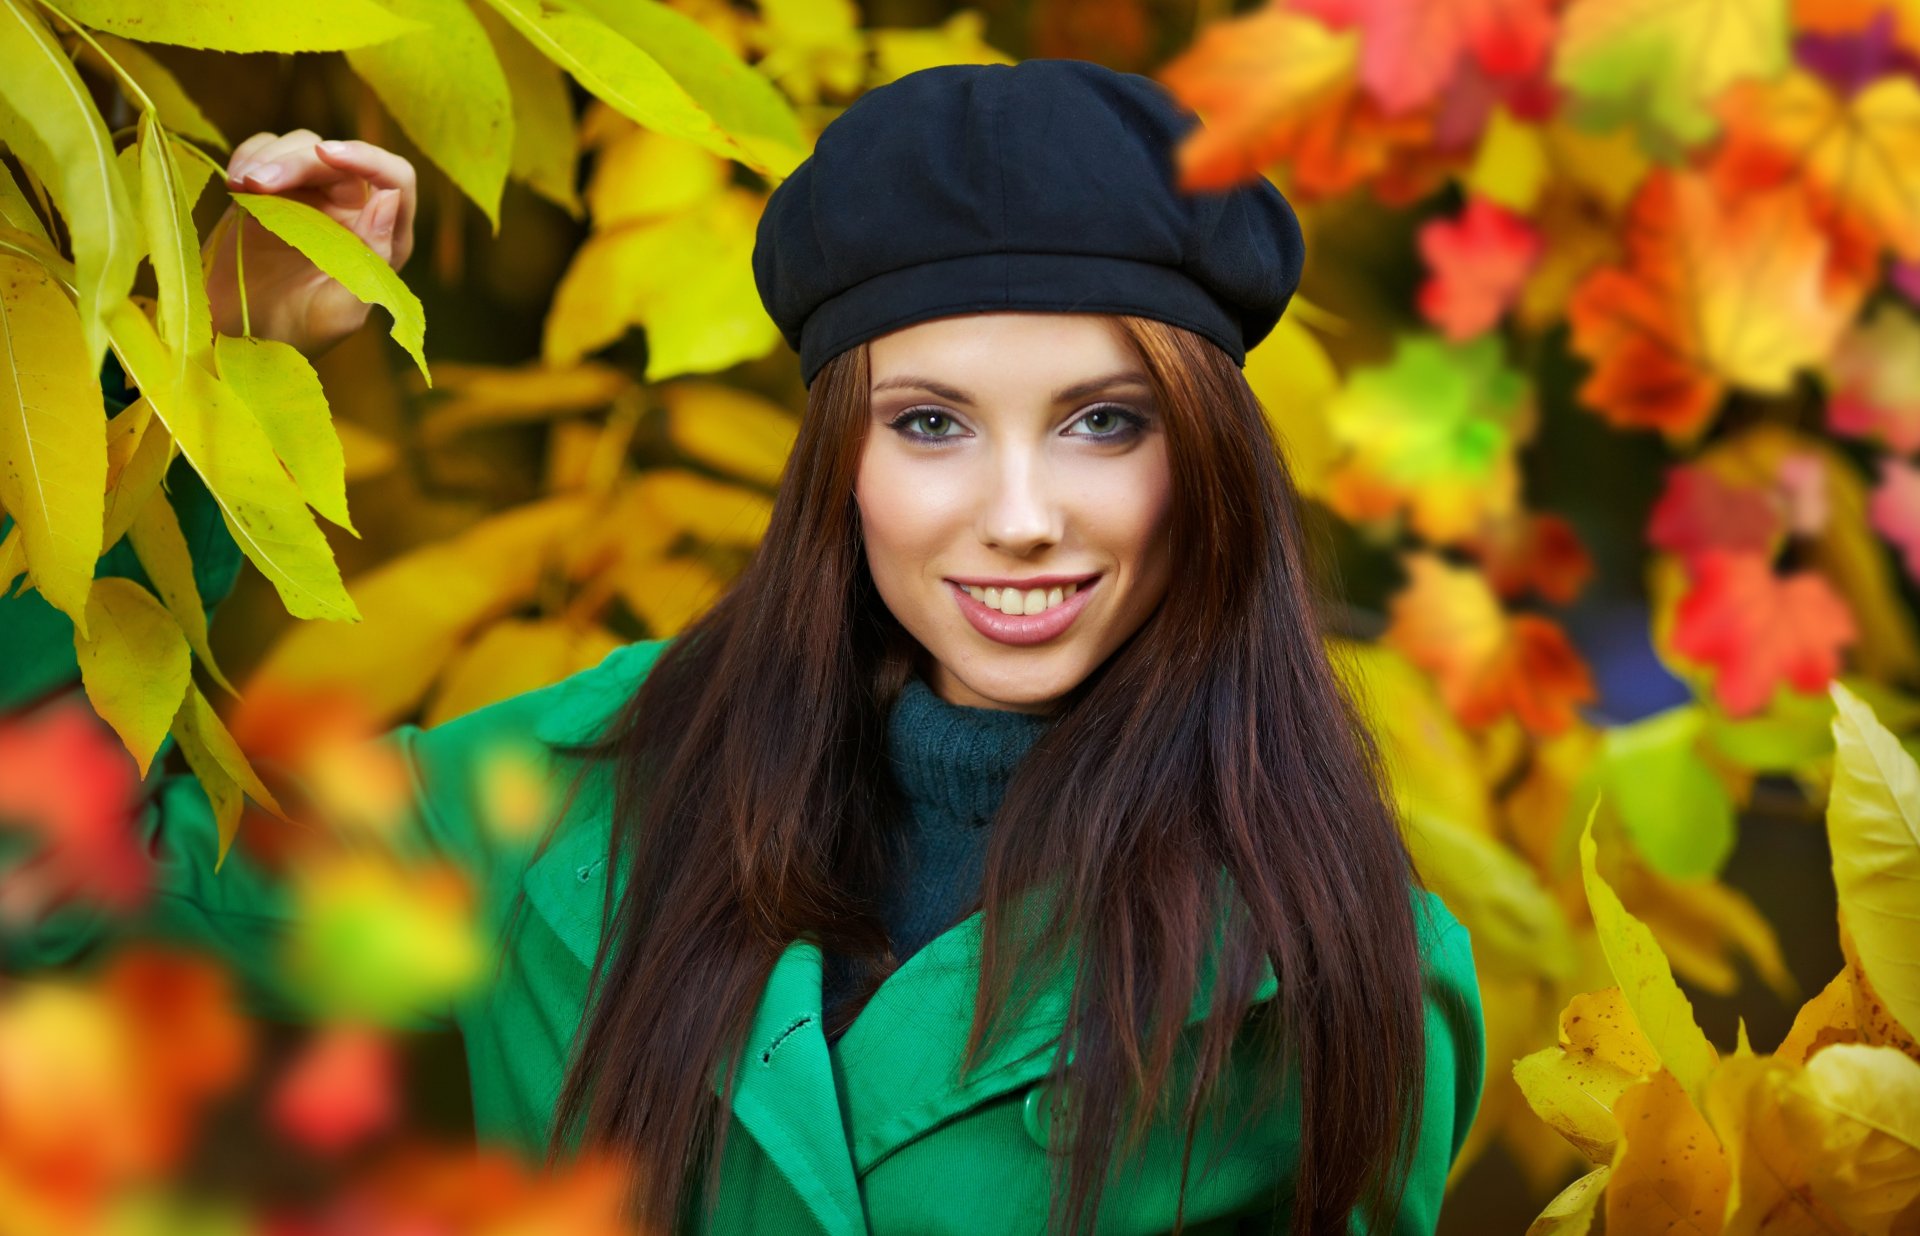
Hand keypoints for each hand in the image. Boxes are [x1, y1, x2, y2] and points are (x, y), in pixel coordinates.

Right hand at [203, 130, 416, 362]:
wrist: (242, 341)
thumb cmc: (298, 335)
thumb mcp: (341, 309)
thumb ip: (370, 258)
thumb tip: (389, 198)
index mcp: (384, 238)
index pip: (395, 179)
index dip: (367, 158)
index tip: (326, 154)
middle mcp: (352, 210)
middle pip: (338, 159)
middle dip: (296, 161)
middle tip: (254, 184)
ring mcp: (310, 197)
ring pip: (301, 146)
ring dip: (269, 158)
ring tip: (240, 186)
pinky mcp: (270, 192)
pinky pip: (266, 151)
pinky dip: (249, 155)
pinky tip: (234, 182)